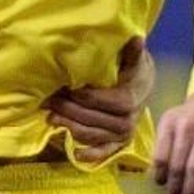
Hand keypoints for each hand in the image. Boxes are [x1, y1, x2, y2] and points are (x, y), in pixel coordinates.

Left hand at [46, 36, 154, 164]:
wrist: (144, 88)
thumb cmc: (134, 70)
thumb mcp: (135, 59)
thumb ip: (133, 52)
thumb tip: (136, 38)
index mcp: (130, 99)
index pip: (101, 100)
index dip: (82, 95)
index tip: (65, 87)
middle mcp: (127, 121)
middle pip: (92, 118)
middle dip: (68, 109)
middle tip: (49, 99)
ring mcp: (123, 135)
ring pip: (92, 134)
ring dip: (70, 127)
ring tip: (51, 116)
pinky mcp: (118, 144)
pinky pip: (104, 152)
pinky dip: (90, 155)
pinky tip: (75, 153)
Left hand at [154, 90, 193, 193]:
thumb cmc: (190, 116)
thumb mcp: (172, 121)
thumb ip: (164, 144)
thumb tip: (156, 176)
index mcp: (169, 123)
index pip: (160, 156)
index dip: (159, 175)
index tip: (160, 186)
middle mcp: (186, 127)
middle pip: (177, 165)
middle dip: (174, 188)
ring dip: (191, 189)